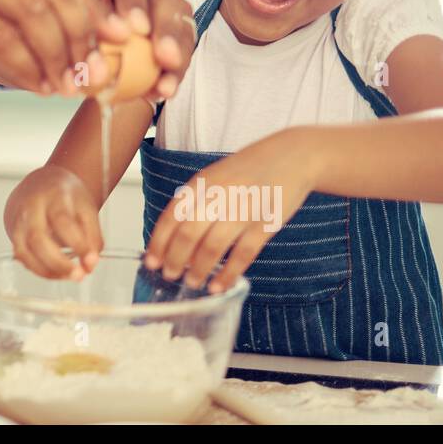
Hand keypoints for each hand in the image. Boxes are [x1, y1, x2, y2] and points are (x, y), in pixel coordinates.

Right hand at [0, 0, 119, 94]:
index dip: (88, 18)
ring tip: (63, 85)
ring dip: (56, 56)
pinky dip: (24, 66)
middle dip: (81, 40)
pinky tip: (33, 84)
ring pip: (33, 15)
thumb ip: (2, 1)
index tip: (103, 52)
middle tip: (89, 75)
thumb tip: (57, 41)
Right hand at [5, 166, 104, 279]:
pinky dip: (39, 270)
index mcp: (54, 196)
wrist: (40, 185)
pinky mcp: (14, 235)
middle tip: (78, 275)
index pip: (62, 220)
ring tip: (69, 276)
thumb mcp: (86, 208)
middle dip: (58, 262)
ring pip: (25, 251)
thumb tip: (90, 265)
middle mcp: (31, 208)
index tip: (91, 261)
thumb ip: (93, 237)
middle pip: (38, 238)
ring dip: (48, 271)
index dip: (77, 244)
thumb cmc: (65, 198)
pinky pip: (22, 258)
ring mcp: (19, 221)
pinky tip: (56, 273)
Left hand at [79, 0, 193, 101]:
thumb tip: (95, 65)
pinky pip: (185, 50)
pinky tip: (164, 90)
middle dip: (166, 29)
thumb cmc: (86, 21)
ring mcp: (174, 4)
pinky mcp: (183, 30)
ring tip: (165, 84)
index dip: (133, 0)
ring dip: (176, 57)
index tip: (134, 27)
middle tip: (162, 55)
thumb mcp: (79, 22)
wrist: (99, 35)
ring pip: (183, 25)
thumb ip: (87, 36)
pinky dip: (175, 73)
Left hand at [144, 128, 322, 292]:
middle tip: (169, 275)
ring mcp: (243, 211)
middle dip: (175, 259)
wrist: (292, 157)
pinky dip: (228, 274)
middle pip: (189, 234)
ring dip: (198, 270)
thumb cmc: (248, 170)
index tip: (150, 261)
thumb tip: (171, 236)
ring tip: (191, 282)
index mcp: (202, 183)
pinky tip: (218, 286)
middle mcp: (219, 196)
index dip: (158, 242)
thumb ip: (194, 201)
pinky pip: (242, 255)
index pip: (171, 216)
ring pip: (213, 247)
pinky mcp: (265, 225)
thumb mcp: (214, 176)